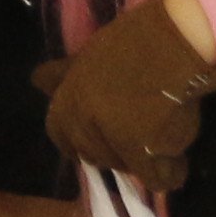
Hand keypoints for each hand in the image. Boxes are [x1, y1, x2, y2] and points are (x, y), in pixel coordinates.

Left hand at [36, 0, 215, 195]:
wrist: (179, 38)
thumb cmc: (137, 40)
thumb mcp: (90, 54)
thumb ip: (64, 76)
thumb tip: (36, 80)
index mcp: (67, 98)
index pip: (61, 136)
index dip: (82, 139)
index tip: (106, 133)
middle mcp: (82, 121)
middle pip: (95, 156)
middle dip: (115, 151)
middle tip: (141, 131)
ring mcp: (111, 137)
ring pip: (127, 169)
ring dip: (143, 161)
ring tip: (161, 135)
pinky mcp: (142, 150)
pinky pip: (157, 178)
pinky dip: (169, 172)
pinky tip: (177, 156)